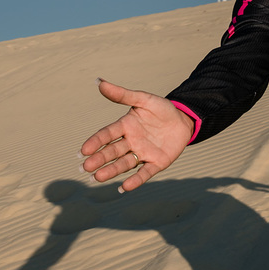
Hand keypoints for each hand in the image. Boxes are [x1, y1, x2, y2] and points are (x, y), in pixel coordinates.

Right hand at [80, 79, 195, 191]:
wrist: (184, 119)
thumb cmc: (162, 109)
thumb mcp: (143, 99)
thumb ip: (122, 95)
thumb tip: (99, 82)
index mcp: (125, 126)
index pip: (107, 135)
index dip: (95, 142)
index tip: (84, 150)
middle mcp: (131, 142)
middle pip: (112, 151)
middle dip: (99, 159)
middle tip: (85, 167)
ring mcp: (143, 153)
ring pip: (124, 164)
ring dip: (111, 171)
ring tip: (98, 178)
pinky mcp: (156, 163)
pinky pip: (144, 173)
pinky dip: (135, 180)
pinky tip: (124, 187)